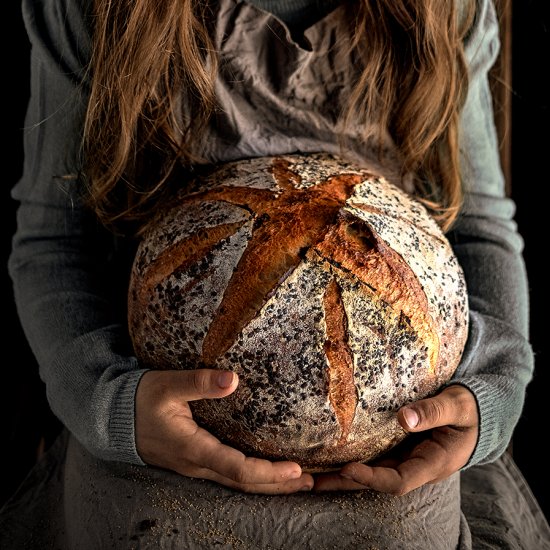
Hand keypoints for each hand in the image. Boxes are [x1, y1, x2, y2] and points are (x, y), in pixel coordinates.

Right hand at [135, 369, 313, 493]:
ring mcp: (195, 467)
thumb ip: (199, 382)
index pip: (238, 470)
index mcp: (193, 449)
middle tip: (312, 482)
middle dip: (278, 485)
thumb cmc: (140, 400)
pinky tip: (267, 472)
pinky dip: (253, 478)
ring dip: (269, 485)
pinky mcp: (195, 462)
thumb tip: (232, 379)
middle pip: (244, 485)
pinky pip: (229, 476)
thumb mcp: (168, 385)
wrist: (113, 418)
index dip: (269, 473)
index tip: (296, 470)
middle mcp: (197, 464)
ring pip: (237, 484)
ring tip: (300, 482)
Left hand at [313, 384, 478, 494]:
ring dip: (343, 473)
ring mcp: (407, 458)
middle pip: (377, 481)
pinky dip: (354, 457)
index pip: (399, 480)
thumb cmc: (470, 409)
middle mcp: (416, 466)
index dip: (372, 478)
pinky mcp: (400, 447)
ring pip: (372, 470)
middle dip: (345, 482)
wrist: (476, 414)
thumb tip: (403, 417)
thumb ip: (434, 411)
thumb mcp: (458, 406)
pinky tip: (332, 452)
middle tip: (312, 481)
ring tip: (310, 472)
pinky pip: (375, 456)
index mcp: (433, 463)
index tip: (347, 468)